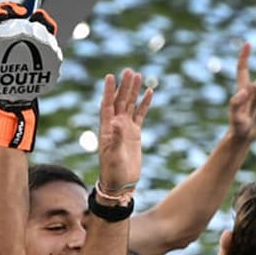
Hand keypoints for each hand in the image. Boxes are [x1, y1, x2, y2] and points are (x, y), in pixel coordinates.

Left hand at [98, 69, 153, 191]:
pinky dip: (144, 104)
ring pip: (130, 105)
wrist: (121, 184)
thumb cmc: (113, 172)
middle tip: (129, 70)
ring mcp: (126, 129)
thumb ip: (116, 138)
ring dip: (133, 91)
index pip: (107, 105)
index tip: (110, 76)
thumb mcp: (113, 155)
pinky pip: (140, 115)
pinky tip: (149, 92)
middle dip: (124, 86)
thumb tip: (117, 121)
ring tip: (138, 75)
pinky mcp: (135, 134)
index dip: (109, 91)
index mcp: (106, 129)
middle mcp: (115, 126)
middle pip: (120, 101)